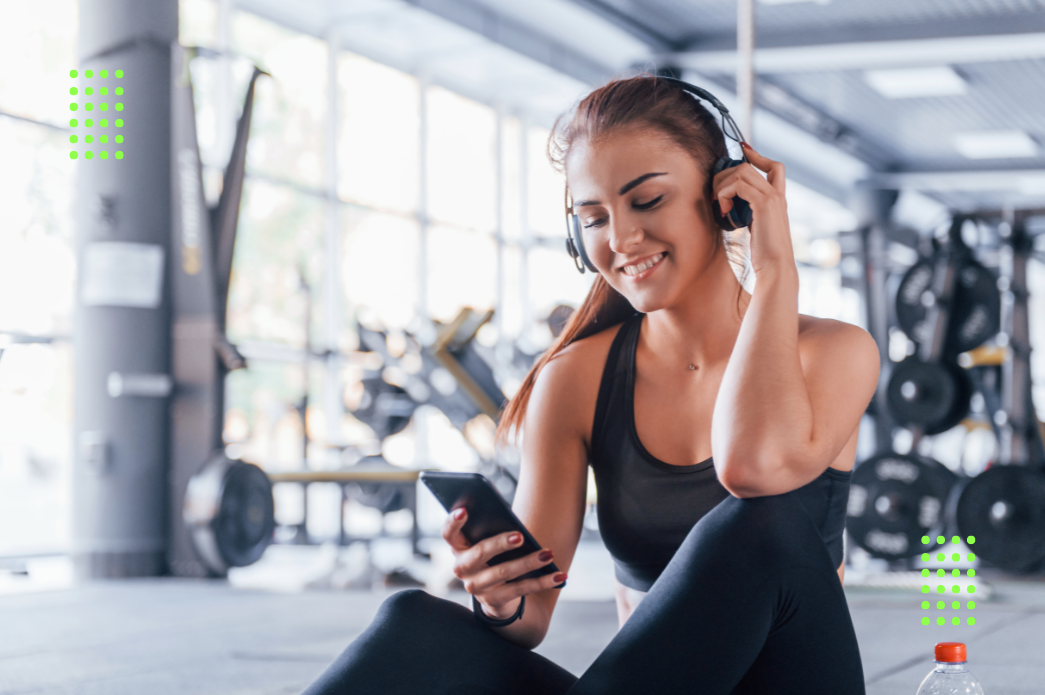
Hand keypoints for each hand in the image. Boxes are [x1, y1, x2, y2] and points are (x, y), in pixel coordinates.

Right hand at [441, 507, 565, 620]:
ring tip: (548, 554)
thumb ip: (493, 532)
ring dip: (528, 562)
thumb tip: (517, 526)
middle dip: (500, 543)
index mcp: (459, 548)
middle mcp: (463, 568)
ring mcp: (476, 587)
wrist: (497, 596)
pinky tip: (560, 576)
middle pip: (479, 552)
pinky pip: (521, 590)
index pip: (448, 533)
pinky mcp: (494, 602)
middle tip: (520, 536)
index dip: (453, 522)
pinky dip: (543, 582)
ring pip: (503, 572)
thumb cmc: (495, 558)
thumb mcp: (490, 544)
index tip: (465, 510)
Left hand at [713, 143, 795, 278]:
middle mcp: (778, 195)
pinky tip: (723, 211)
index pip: (775, 166)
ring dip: (722, 186)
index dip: (757, 156)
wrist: (776, 267)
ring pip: (741, 171)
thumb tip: (731, 205)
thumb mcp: (757, 228)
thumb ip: (750, 213)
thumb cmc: (764, 254)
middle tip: (716, 195)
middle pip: (749, 166)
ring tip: (720, 206)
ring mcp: (772, 198)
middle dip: (725, 175)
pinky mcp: (764, 204)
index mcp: (779, 199)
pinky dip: (725, 194)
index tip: (742, 152)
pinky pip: (738, 185)